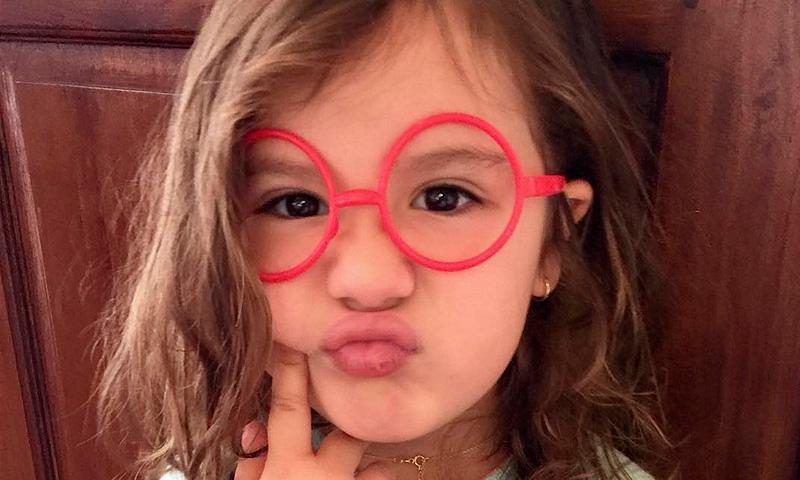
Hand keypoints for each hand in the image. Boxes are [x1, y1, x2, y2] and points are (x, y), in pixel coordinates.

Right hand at [234, 343, 394, 479]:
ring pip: (377, 461)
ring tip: (350, 474)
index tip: (291, 338)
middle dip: (344, 429)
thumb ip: (252, 464)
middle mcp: (326, 475)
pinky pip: (383, 477)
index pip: (288, 406)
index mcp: (287, 469)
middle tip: (335, 441)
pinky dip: (372, 478)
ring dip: (364, 463)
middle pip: (346, 430)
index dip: (289, 369)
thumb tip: (255, 430)